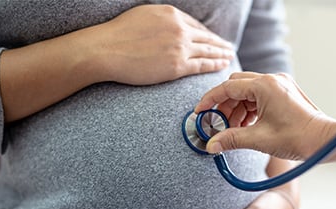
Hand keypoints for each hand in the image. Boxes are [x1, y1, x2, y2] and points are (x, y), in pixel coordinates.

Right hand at [82, 5, 233, 84]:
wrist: (105, 49)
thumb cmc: (117, 34)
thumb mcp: (143, 15)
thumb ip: (162, 20)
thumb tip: (169, 27)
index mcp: (171, 14)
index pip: (195, 25)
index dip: (206, 34)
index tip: (212, 39)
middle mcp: (179, 29)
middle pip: (206, 37)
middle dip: (219, 43)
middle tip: (228, 48)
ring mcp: (179, 47)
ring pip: (207, 51)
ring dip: (221, 54)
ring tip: (229, 57)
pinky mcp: (177, 66)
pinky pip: (201, 65)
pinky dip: (214, 65)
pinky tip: (222, 65)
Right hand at [195, 72, 335, 160]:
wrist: (323, 140)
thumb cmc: (297, 137)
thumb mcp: (259, 139)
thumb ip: (231, 139)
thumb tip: (211, 145)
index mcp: (265, 86)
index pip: (227, 87)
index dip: (210, 100)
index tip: (200, 112)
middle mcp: (272, 80)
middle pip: (236, 86)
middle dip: (224, 106)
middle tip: (218, 124)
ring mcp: (279, 84)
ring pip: (247, 92)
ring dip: (236, 109)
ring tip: (234, 129)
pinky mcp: (283, 91)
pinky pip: (258, 96)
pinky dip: (248, 109)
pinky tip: (246, 125)